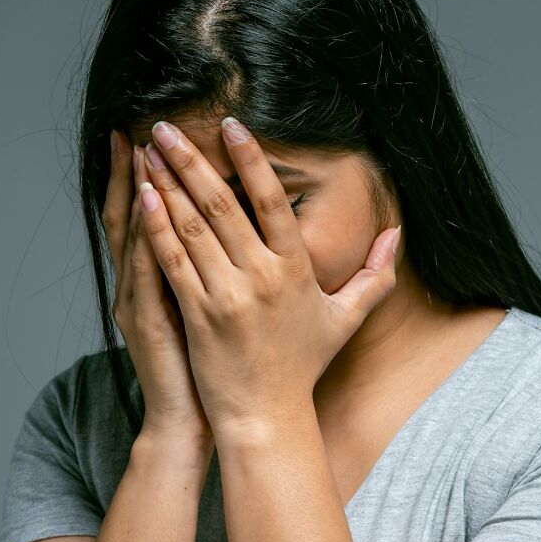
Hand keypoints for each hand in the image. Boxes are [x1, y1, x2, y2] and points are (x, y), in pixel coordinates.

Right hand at [102, 130, 214, 451]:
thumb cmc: (210, 365)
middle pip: (136, 215)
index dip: (153, 178)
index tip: (159, 139)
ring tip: (143, 150)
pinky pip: (145, 270)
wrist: (191, 419)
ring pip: (135, 235)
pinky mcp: (148, 321)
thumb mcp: (210, 311)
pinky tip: (149, 203)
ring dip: (140, 189)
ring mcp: (140, 300)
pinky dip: (147, 235)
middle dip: (142, 170)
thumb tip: (241, 234)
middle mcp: (141, 284)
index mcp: (159, 279)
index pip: (154, 217)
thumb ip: (217, 270)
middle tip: (145, 128)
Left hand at [137, 117, 400, 441]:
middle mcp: (261, 276)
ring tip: (150, 150)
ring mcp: (226, 295)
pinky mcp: (197, 314)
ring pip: (192, 227)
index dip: (251, 159)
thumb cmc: (303, 365)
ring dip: (168, 184)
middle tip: (169, 125)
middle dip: (192, 160)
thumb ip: (375, 274)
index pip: (272, 202)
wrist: (267, 416)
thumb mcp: (347, 318)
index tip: (231, 125)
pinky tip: (143, 197)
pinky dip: (157, 227)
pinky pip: (173, 261)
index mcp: (296, 269)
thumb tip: (397, 234)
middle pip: (222, 205)